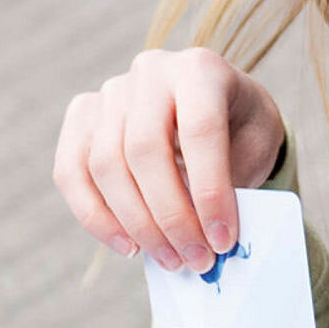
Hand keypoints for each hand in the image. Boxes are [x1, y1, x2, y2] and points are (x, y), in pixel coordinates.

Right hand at [54, 47, 285, 274]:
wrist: (215, 106)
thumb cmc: (239, 129)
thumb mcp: (256, 145)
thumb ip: (234, 183)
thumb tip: (209, 238)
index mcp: (200, 68)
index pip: (199, 129)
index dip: (210, 191)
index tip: (223, 239)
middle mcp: (151, 70)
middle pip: (144, 149)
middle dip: (171, 216)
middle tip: (196, 259)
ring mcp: (111, 90)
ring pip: (105, 165)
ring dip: (137, 224)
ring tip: (170, 259)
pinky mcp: (83, 115)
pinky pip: (72, 171)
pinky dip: (95, 217)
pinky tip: (128, 246)